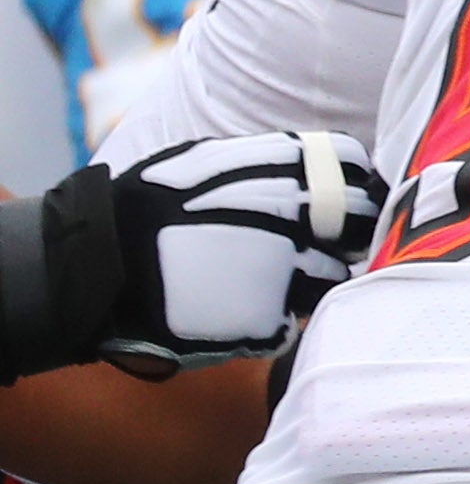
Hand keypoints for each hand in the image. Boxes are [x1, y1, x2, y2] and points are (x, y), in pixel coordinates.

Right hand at [98, 133, 377, 378]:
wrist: (98, 269)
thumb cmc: (144, 210)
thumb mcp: (204, 163)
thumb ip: (263, 162)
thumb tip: (310, 166)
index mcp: (280, 170)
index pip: (353, 169)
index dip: (351, 184)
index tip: (342, 196)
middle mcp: (295, 218)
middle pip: (357, 225)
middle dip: (345, 233)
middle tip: (319, 242)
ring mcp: (287, 271)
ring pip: (334, 276)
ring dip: (312, 278)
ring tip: (264, 279)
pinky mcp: (269, 320)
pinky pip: (293, 319)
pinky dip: (275, 316)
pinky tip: (239, 309)